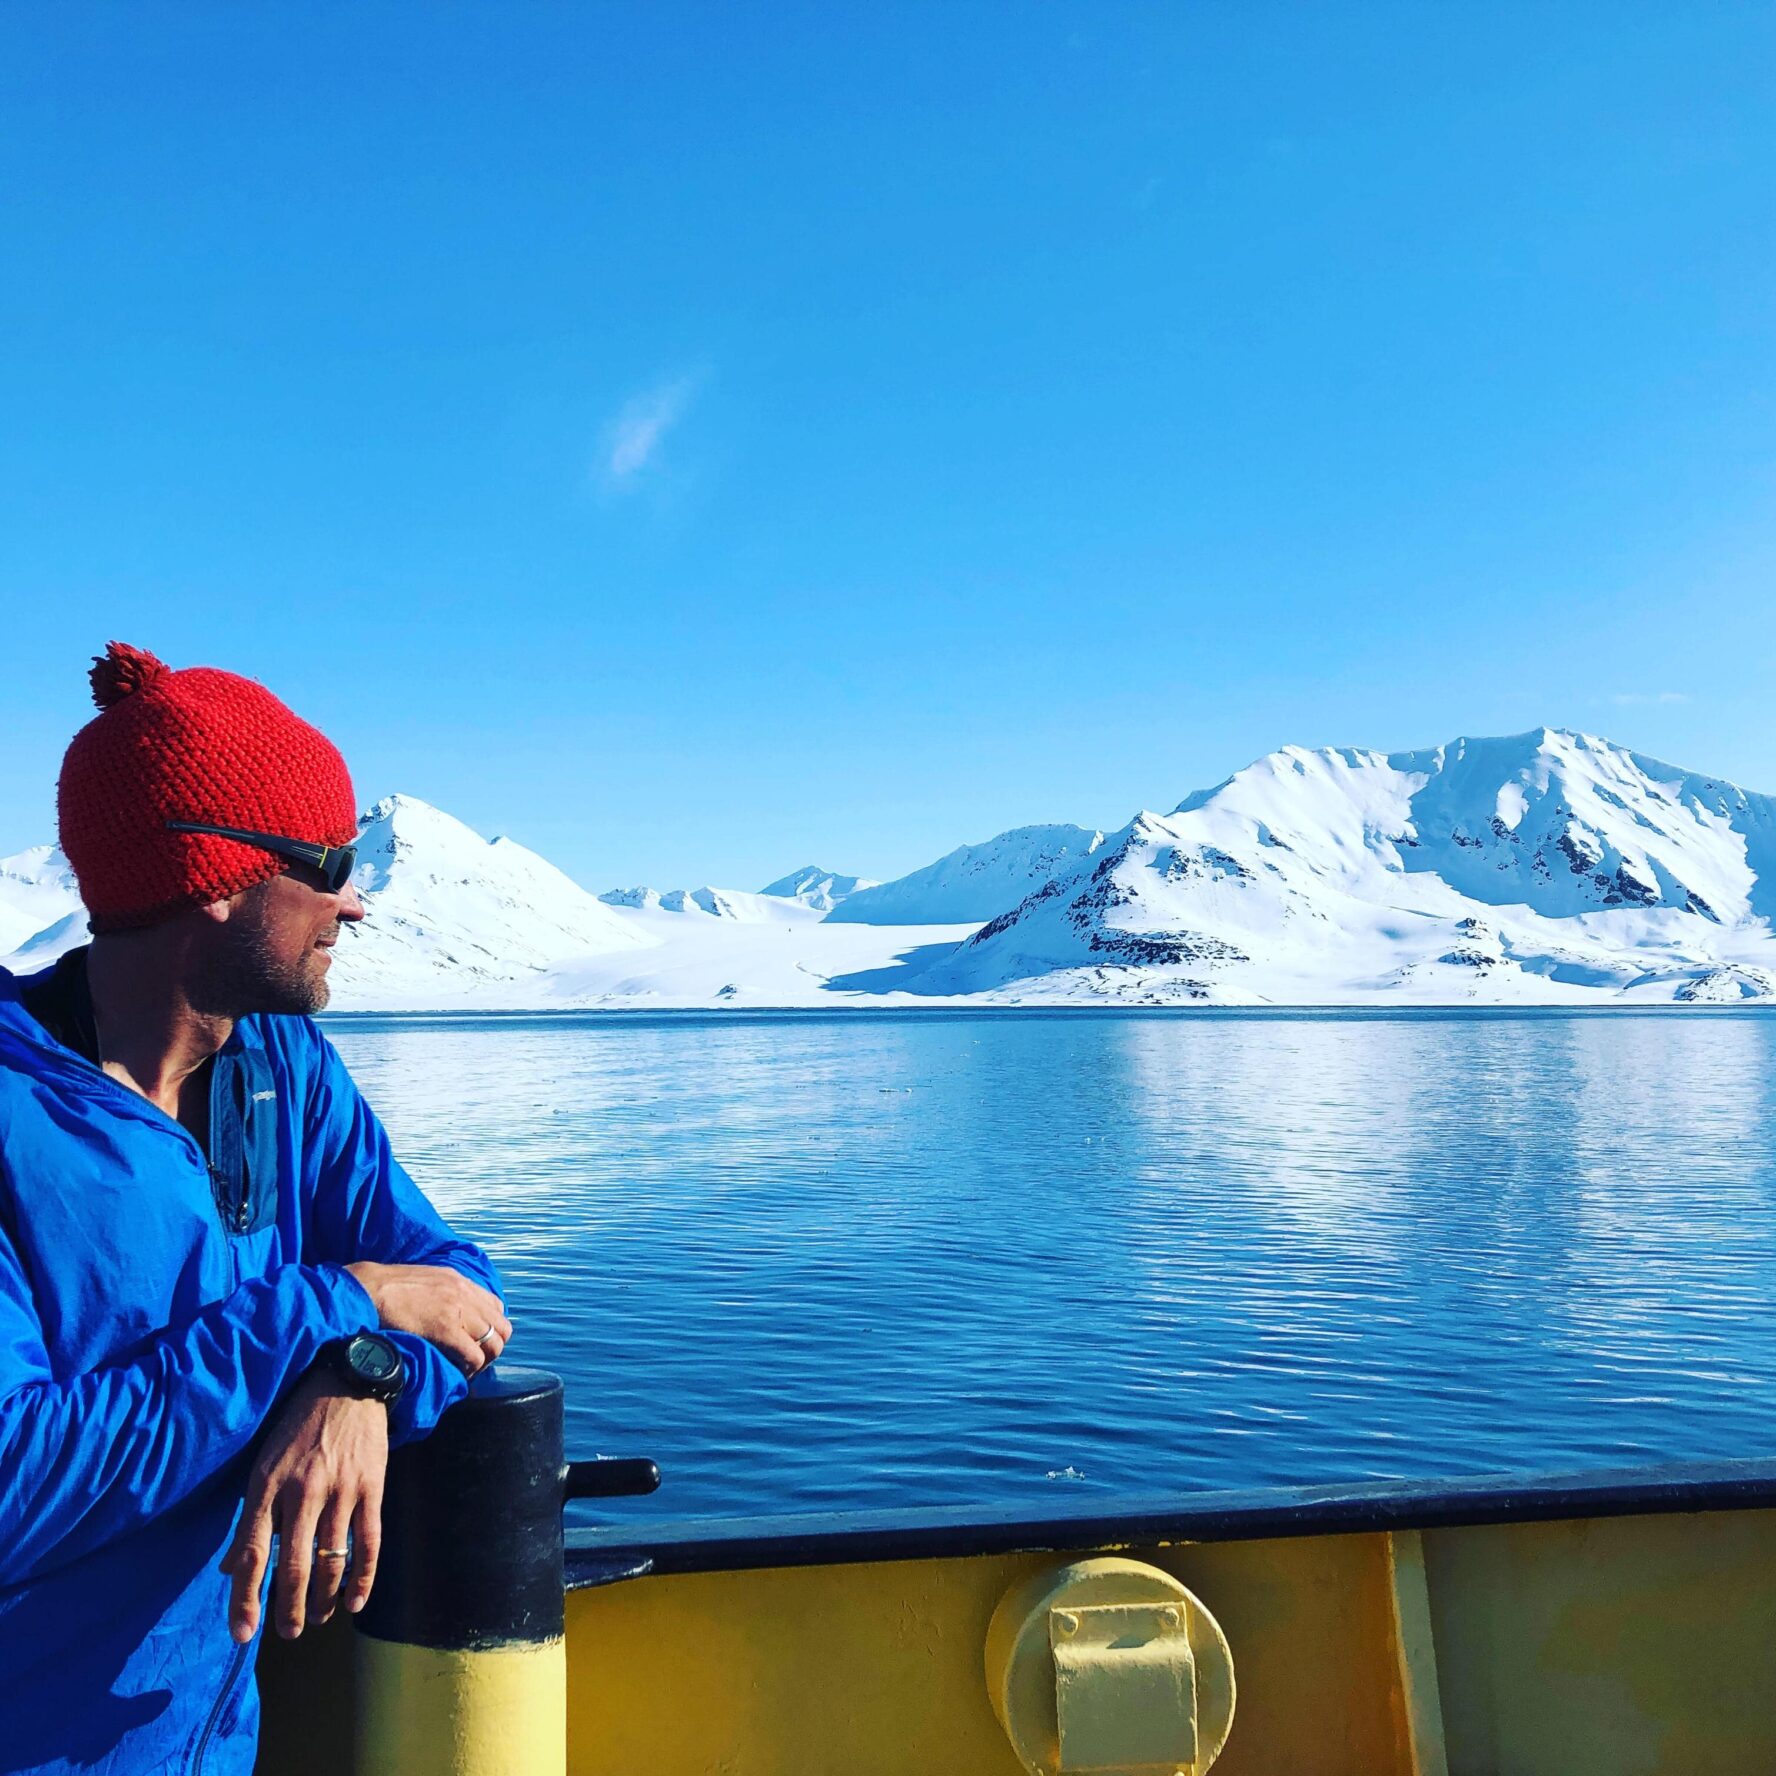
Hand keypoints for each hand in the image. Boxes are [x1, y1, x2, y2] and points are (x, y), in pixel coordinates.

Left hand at [222, 1371, 387, 1642]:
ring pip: (331, 1560)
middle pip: (292, 1566)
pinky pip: (369, 1542)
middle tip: (288, 1633)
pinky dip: (363, 1576)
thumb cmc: (298, 1427)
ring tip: (317, 1618)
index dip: (245, 1599)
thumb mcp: (263, 1463)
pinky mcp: (371, 1488)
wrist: (348, 1384)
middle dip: (288, 1608)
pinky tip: (356, 1601)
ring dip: (324, 1598)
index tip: (243, 1634)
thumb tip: (230, 1568)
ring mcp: (340, 1491)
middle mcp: (301, 1492)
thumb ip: (251, 1517)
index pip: (250, 1554)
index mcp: (266, 1486)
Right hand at [345, 1261, 511, 1374]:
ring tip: (467, 1370)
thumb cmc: (388, 1288)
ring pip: (494, 1344)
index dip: (491, 1328)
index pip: (496, 1307)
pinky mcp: (446, 1330)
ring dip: (484, 1361)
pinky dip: (471, 1369)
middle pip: (502, 1328)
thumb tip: (447, 1310)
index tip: (476, 1342)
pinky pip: (474, 1356)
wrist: (370, 1289)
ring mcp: (459, 1311)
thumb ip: (444, 1292)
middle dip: (493, 1347)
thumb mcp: (426, 1280)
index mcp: (461, 1282)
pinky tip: (458, 1373)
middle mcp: (466, 1294)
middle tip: (475, 1361)